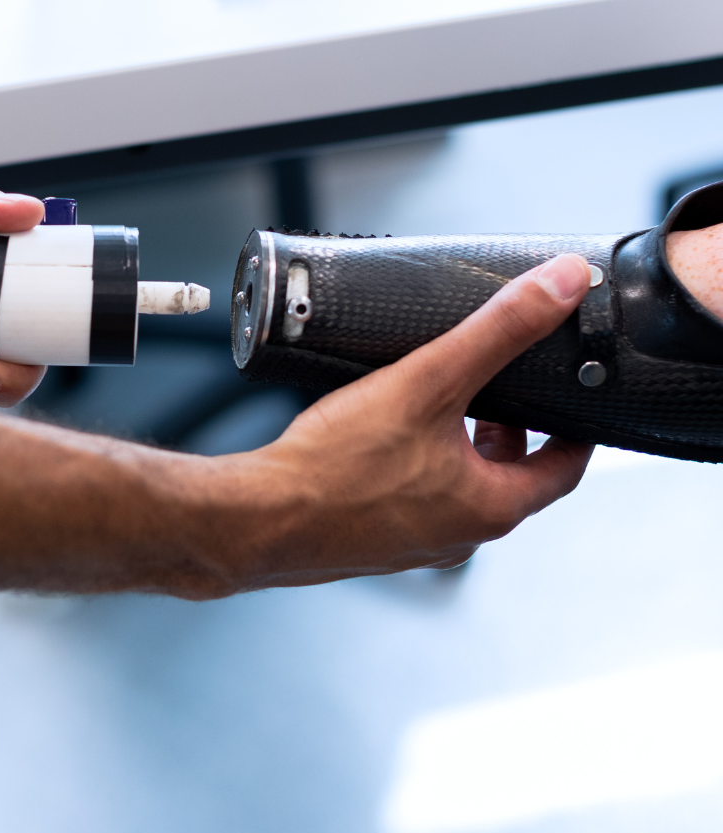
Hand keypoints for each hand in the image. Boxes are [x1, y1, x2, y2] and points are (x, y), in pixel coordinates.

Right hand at [206, 254, 594, 594]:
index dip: (572, 432)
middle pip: (505, 478)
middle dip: (504, 432)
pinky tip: (374, 440)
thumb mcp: (428, 382)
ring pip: (453, 490)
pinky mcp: (369, 544)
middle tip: (493, 392)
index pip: (561, 471)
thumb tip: (560, 287)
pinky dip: (409, 470)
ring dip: (454, 450)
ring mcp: (411, 546)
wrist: (258, 519)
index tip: (570, 407)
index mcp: (489, 508)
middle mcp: (457, 537)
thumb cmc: (338, 467)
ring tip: (428, 406)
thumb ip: (497, 331)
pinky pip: (408, 503)